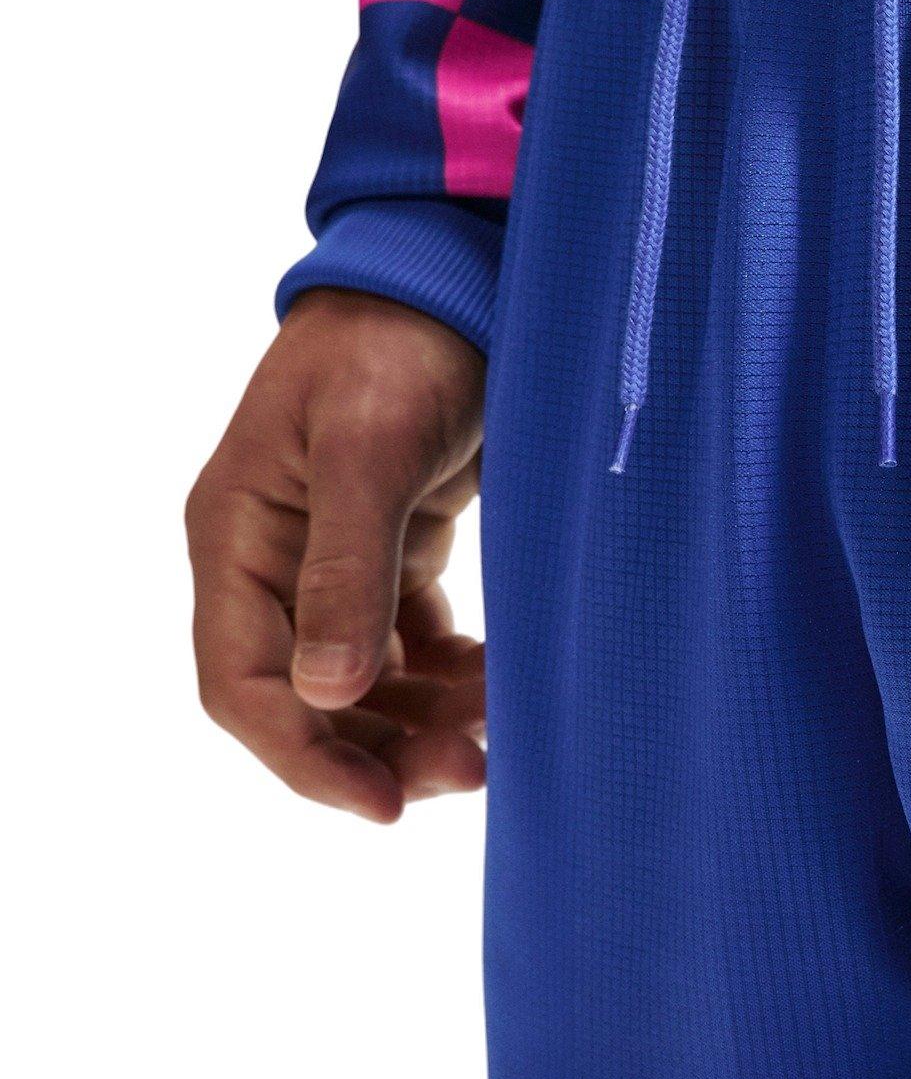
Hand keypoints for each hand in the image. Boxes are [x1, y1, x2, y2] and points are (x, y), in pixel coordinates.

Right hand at [188, 289, 487, 822]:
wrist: (460, 272)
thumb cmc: (401, 344)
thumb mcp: (370, 451)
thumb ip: (350, 569)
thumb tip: (329, 696)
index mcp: (235, 537)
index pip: (243, 685)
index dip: (306, 759)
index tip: (385, 806)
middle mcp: (273, 558)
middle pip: (309, 698)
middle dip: (382, 751)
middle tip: (474, 774)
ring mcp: (334, 556)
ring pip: (367, 682)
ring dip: (425, 724)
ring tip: (501, 740)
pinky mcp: (397, 546)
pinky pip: (414, 645)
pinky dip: (455, 679)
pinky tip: (506, 689)